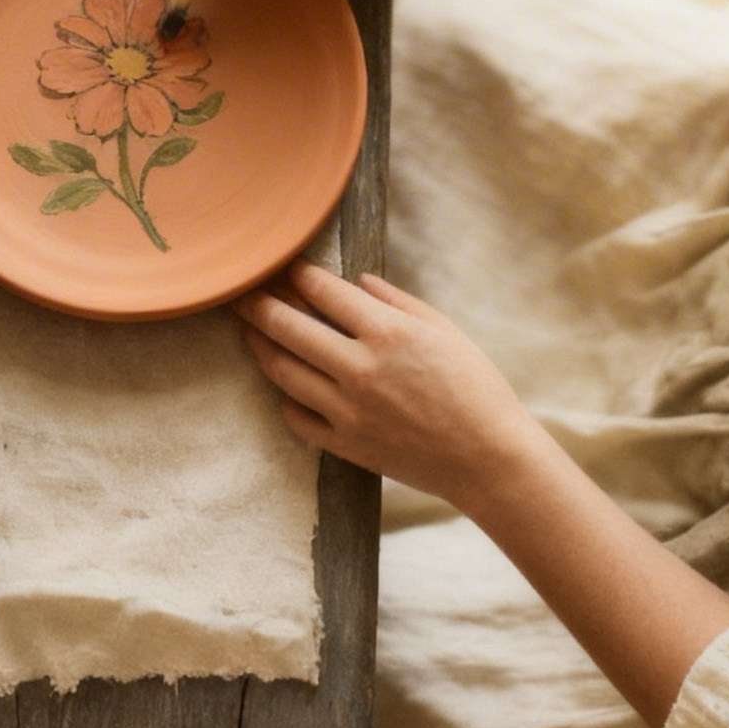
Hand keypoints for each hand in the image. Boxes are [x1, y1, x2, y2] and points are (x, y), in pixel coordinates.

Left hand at [232, 259, 543, 508]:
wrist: (489, 460)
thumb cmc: (477, 389)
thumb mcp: (444, 331)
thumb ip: (397, 302)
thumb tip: (357, 282)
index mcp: (388, 333)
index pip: (323, 292)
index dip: (297, 275)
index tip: (284, 267)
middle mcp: (360, 368)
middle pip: (288, 327)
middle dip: (258, 303)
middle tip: (239, 292)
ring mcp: (348, 410)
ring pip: (283, 371)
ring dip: (259, 346)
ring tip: (249, 331)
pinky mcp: (346, 444)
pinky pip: (297, 418)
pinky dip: (284, 399)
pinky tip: (283, 386)